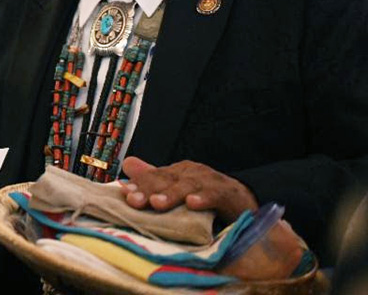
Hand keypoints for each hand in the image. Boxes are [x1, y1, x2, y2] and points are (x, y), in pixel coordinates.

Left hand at [120, 156, 257, 221]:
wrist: (243, 203)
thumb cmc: (206, 197)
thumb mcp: (177, 189)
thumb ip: (154, 178)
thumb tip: (127, 164)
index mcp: (177, 171)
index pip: (154, 176)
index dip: (139, 184)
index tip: (124, 194)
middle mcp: (192, 172)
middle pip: (167, 179)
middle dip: (149, 188)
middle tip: (134, 200)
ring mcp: (210, 180)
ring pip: (188, 185)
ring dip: (172, 194)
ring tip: (157, 203)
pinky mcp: (229, 194)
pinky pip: (215, 195)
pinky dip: (204, 198)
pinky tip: (193, 203)